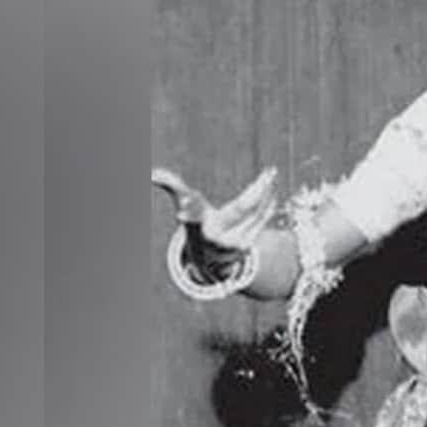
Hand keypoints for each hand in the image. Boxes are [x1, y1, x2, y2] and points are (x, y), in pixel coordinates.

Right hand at [152, 167, 278, 257]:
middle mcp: (218, 238)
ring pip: (257, 213)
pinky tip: (273, 188)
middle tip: (270, 171)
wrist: (208, 255)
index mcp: (199, 227)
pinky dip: (270, 202)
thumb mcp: (185, 205)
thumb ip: (173, 187)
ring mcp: (236, 243)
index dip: (189, 212)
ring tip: (272, 174)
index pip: (194, 217)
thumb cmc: (197, 221)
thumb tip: (153, 173)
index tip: (181, 213)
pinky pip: (263, 220)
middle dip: (257, 189)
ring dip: (268, 192)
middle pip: (241, 209)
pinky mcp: (249, 245)